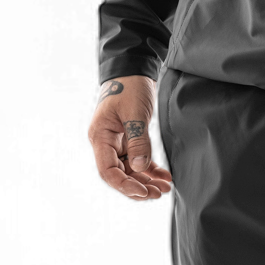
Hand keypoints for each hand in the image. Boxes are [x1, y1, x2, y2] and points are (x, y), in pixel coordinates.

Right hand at [88, 77, 172, 202]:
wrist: (134, 70)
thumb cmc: (129, 87)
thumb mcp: (135, 113)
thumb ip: (138, 141)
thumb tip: (140, 168)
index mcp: (101, 137)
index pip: (108, 170)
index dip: (124, 185)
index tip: (142, 191)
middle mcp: (108, 143)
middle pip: (120, 174)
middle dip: (138, 186)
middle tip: (156, 194)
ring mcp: (120, 142)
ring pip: (131, 169)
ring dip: (147, 180)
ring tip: (164, 187)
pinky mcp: (132, 139)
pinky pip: (140, 160)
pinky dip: (151, 169)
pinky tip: (164, 175)